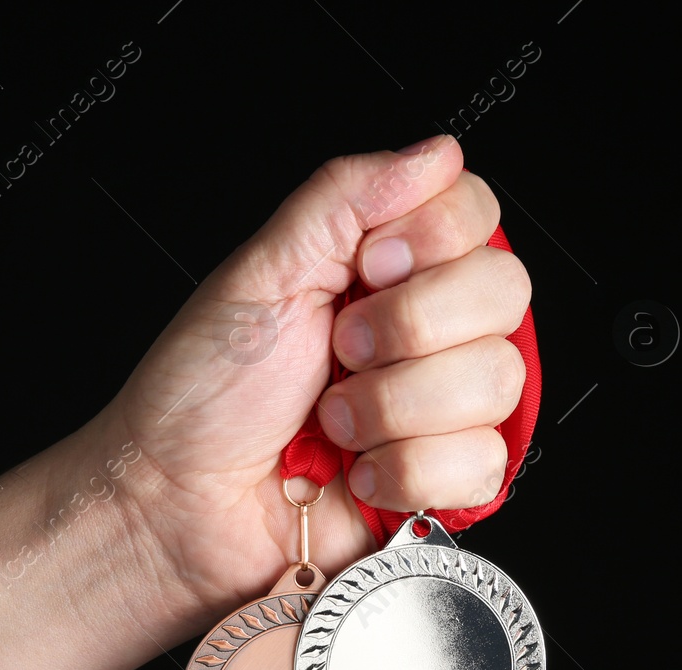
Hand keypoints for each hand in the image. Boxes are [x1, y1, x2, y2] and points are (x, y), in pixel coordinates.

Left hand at [95, 135, 531, 637]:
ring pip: (496, 379)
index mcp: (387, 269)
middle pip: (504, 293)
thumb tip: (436, 154)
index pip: (476, 216)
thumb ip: (346, 198)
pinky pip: (483, 460)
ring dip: (394, 405)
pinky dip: (406, 470)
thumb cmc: (202, 397)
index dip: (429, 241)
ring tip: (335, 421)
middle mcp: (426, 332)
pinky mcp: (447, 481)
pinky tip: (360, 472)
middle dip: (406, 328)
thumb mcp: (262, 270)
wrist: (178, 504)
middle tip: (340, 351)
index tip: (364, 270)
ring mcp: (442, 407)